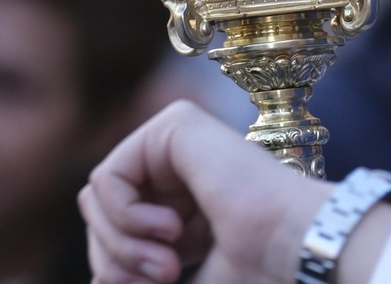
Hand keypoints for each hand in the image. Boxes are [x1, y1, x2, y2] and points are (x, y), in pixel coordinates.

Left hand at [79, 100, 331, 283]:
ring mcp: (176, 141)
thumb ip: (139, 279)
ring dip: (122, 244)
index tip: (166, 283)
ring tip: (168, 264)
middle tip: (165, 276)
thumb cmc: (255, 269)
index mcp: (183, 203)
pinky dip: (125, 217)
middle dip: (118, 259)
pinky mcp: (174, 123)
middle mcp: (177, 167)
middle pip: (97, 214)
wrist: (293, 245)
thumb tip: (98, 281)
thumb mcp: (179, 282)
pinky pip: (107, 177)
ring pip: (96, 198)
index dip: (120, 269)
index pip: (113, 233)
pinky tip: (172, 228)